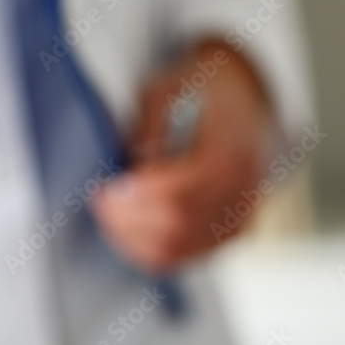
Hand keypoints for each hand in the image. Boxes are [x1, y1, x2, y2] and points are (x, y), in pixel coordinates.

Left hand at [90, 43, 272, 271]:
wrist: (244, 94)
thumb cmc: (202, 89)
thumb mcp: (166, 90)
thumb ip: (149, 129)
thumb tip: (133, 166)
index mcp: (228, 154)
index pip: (177, 194)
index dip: (135, 198)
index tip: (105, 190)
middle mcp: (241, 191)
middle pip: (176, 227)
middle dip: (128, 221)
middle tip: (101, 204)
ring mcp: (241, 215)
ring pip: (179, 250)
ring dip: (135, 239)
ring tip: (111, 216)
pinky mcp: (233, 230)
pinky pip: (188, 255)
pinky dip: (154, 248)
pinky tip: (133, 228)